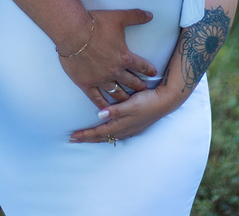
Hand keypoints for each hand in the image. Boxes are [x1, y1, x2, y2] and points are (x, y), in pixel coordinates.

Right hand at [58, 9, 157, 108]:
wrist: (73, 32)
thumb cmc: (95, 24)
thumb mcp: (119, 17)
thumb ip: (136, 16)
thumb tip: (150, 15)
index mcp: (125, 57)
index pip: (142, 66)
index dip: (149, 70)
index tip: (153, 73)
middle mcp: (115, 71)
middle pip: (132, 82)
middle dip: (139, 86)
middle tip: (144, 91)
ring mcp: (101, 79)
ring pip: (117, 93)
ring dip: (125, 97)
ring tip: (129, 102)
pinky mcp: (87, 84)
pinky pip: (97, 99)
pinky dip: (103, 105)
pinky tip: (108, 111)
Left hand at [69, 83, 183, 143]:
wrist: (165, 101)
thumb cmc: (147, 100)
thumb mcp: (131, 104)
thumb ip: (115, 110)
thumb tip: (99, 115)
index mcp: (121, 124)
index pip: (98, 132)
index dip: (85, 135)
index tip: (72, 136)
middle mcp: (124, 129)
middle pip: (101, 137)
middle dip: (87, 138)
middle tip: (73, 139)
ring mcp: (129, 129)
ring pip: (108, 136)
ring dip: (96, 137)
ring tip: (85, 137)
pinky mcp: (134, 125)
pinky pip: (115, 133)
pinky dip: (106, 134)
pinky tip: (105, 131)